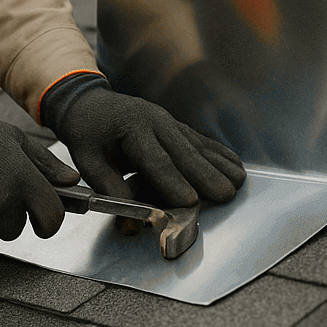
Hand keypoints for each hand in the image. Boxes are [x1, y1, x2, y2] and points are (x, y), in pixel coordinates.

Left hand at [42, 74, 245, 206]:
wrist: (90, 103)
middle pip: (184, 152)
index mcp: (131, 128)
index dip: (173, 182)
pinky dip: (219, 154)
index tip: (190, 201)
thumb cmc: (88, 133)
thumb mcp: (88, 161)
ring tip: (237, 183)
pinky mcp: (177, 126)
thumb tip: (131, 222)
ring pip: (198, 146)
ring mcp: (169, 122)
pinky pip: (201, 141)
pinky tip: (235, 165)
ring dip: (219, 165)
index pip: (155, 160)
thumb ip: (110, 190)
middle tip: (224, 195)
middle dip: (206, 175)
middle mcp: (155, 121)